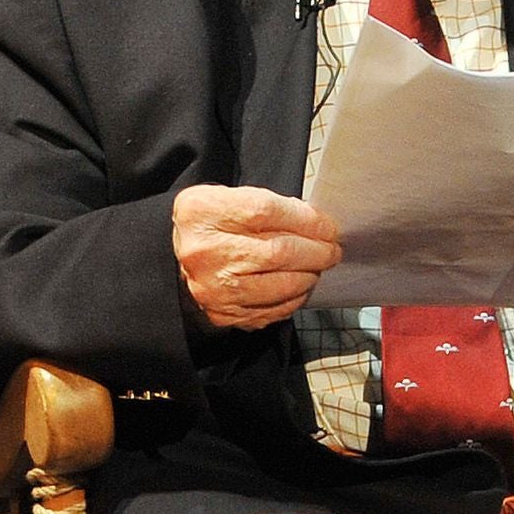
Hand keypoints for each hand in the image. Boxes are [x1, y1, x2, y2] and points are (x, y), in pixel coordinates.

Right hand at [172, 185, 337, 332]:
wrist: (181, 258)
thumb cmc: (214, 225)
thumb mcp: (231, 200)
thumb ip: (271, 207)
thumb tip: (319, 225)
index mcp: (202, 212)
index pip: (267, 213)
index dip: (307, 221)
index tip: (329, 227)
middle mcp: (203, 251)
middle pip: (278, 252)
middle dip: (316, 252)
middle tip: (332, 249)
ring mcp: (211, 287)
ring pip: (279, 285)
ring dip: (309, 276)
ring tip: (316, 267)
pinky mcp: (222, 313)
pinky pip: (272, 309)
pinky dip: (294, 298)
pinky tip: (298, 286)